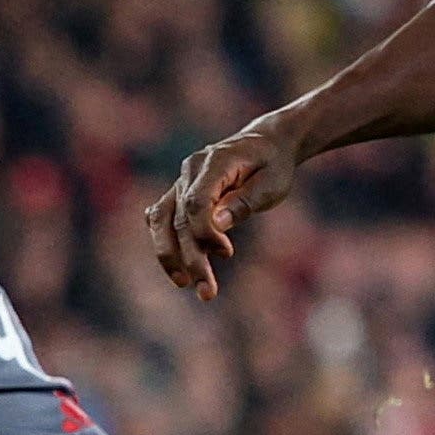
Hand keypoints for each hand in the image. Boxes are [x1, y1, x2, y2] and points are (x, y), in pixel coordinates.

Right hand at [145, 125, 304, 300]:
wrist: (267, 143)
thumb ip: (243, 203)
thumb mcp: (271, 183)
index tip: (227, 252)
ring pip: (161, 219)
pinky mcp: (180, 192)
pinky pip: (163, 218)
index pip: (196, 202)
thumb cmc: (273, 164)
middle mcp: (191, 170)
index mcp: (215, 161)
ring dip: (169, 254)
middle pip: (178, 217)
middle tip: (207, 292)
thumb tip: (216, 226)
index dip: (204, 232)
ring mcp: (182, 180)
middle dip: (189, 257)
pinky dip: (166, 241)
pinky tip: (174, 265)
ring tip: (184, 283)